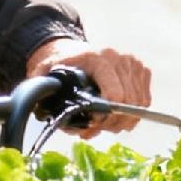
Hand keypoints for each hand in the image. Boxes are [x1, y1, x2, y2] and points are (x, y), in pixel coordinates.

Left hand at [25, 36, 151, 135]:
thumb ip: (40, 82)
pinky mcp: (142, 72)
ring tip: (103, 124)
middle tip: (95, 128)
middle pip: (129, 104)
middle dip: (112, 122)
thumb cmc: (63, 65)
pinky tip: (114, 116)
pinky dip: (131, 115)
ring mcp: (133, 65)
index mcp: (98, 59)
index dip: (107, 115)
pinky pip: (145, 102)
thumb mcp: (46, 71)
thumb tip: (36, 96)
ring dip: (122, 121)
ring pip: (139, 106)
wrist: (77, 52)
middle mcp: (119, 59)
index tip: (93, 122)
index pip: (115, 94)